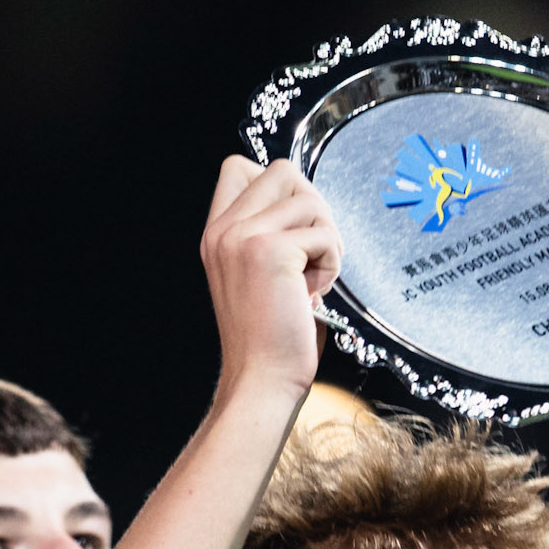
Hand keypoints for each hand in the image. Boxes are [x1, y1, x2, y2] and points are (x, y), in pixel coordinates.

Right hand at [201, 156, 341, 402]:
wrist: (262, 380)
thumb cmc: (271, 338)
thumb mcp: (260, 275)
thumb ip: (270, 234)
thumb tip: (309, 201)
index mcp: (217, 234)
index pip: (239, 168)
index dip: (279, 187)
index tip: (293, 229)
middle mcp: (224, 231)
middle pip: (283, 171)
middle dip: (313, 206)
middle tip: (314, 251)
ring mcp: (244, 238)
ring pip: (309, 200)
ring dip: (326, 239)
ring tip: (314, 279)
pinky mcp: (270, 252)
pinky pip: (323, 233)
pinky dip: (331, 262)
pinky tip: (315, 292)